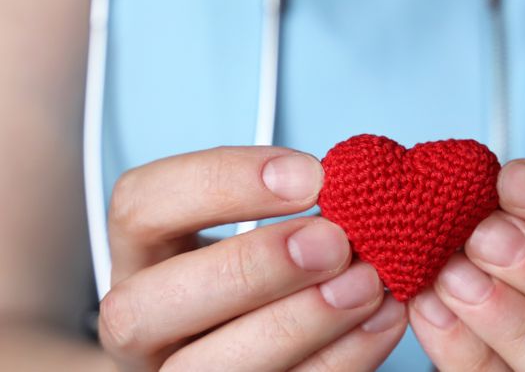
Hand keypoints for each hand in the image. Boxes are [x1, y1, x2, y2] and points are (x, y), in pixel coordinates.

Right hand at [97, 147, 406, 370]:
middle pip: (145, 306)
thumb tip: (356, 184)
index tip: (309, 176)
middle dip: (250, 268)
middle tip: (334, 242)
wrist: (284, 340)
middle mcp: (141, 325)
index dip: (219, 183)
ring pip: (204, 367)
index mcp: (143, 258)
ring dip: (296, 322)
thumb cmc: (278, 270)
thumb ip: (295, 203)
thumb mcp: (269, 227)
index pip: (139, 208)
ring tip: (366, 285)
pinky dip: (339, 358)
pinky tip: (383, 320)